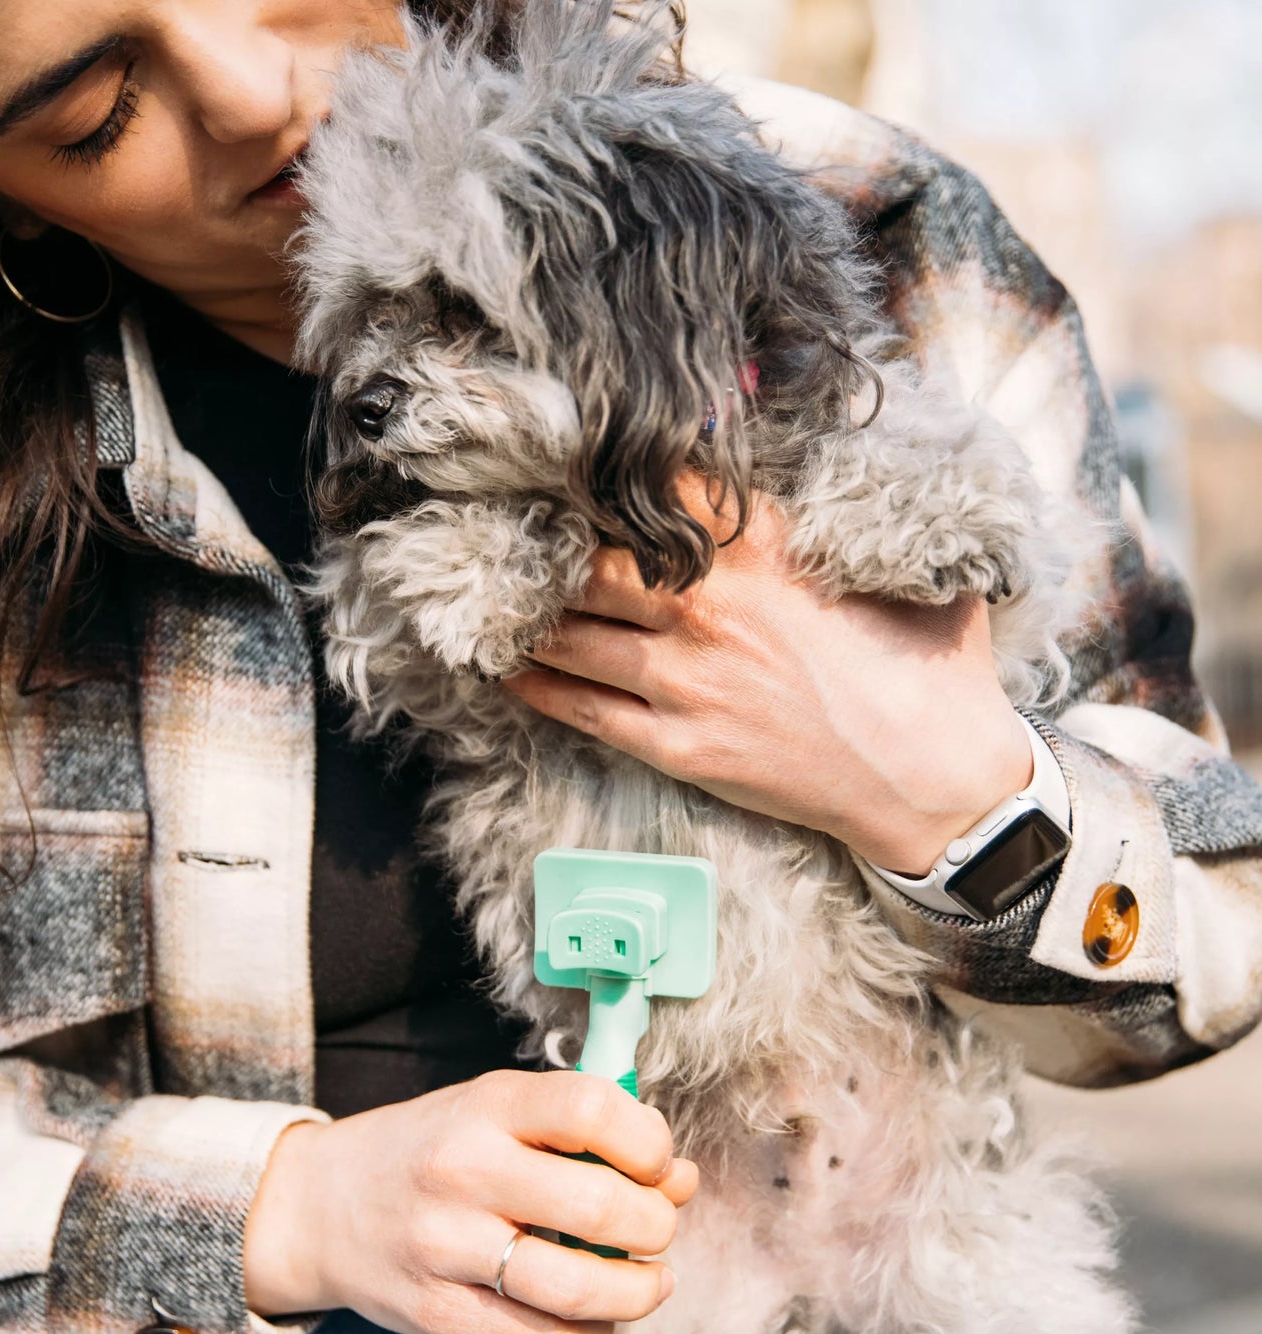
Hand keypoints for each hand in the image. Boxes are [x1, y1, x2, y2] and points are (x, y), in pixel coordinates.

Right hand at [243, 1070, 698, 1333]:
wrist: (318, 1205)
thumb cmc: (428, 1147)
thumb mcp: (494, 1108)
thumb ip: (582, 1133)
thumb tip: (680, 1178)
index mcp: (487, 1105)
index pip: (593, 1110)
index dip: (649, 1141)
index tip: (657, 1161)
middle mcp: (465, 1170)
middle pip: (600, 1206)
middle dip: (656, 1225)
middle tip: (658, 1227)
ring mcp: (447, 1247)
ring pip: (578, 1287)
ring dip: (640, 1290)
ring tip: (651, 1279)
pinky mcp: (439, 1312)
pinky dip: (592, 1332)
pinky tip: (601, 1315)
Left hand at [503, 476, 1032, 875]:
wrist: (934, 779)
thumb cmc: (926, 669)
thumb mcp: (903, 567)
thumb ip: (856, 515)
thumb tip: (847, 463)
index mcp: (764, 553)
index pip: (666, 494)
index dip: (611, 479)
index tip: (570, 469)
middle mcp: (710, 609)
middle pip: (594, 563)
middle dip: (549, 548)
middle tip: (508, 536)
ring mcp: (687, 681)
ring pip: (575, 634)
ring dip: (529, 614)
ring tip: (491, 598)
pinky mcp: (680, 745)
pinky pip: (584, 707)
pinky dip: (538, 684)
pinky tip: (505, 668)